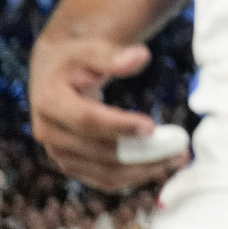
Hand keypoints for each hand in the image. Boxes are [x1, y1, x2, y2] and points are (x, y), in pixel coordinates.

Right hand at [28, 34, 183, 190]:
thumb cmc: (76, 59)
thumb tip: (141, 56)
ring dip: (141, 170)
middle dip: (140, 153)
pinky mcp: (70, 163)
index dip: (119, 126)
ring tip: (176, 159)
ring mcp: (58, 152)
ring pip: (102, 171)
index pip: (87, 120)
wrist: (53, 75)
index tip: (151, 127)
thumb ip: (113, 55)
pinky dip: (130, 177)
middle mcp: (49, 133)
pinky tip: (157, 168)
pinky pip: (100, 178)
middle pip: (98, 152)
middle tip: (178, 149)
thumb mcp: (90, 50)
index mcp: (50, 102)